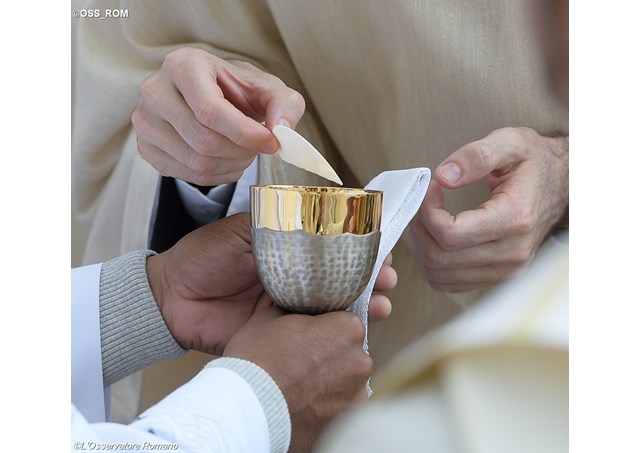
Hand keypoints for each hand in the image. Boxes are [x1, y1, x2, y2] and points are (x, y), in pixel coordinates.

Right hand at [131, 47, 304, 185]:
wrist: (212, 98)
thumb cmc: (237, 92)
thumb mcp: (268, 89)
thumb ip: (284, 104)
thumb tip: (281, 130)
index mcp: (183, 65)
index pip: (210, 110)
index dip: (245, 133)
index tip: (270, 143)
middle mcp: (155, 90)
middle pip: (203, 140)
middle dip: (240, 151)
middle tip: (257, 147)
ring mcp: (145, 121)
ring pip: (196, 162)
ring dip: (231, 165)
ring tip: (244, 152)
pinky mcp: (146, 147)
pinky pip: (187, 175)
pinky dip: (216, 175)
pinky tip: (227, 160)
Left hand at [147, 213, 396, 354]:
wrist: (171, 300)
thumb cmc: (202, 257)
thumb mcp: (240, 230)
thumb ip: (274, 219)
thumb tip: (315, 205)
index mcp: (287, 248)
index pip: (332, 243)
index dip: (359, 244)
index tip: (381, 246)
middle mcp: (296, 275)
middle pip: (343, 275)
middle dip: (371, 275)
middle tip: (389, 277)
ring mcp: (292, 305)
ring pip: (336, 303)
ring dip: (365, 302)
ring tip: (383, 301)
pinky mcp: (284, 332)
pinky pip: (316, 330)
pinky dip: (340, 328)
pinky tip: (363, 324)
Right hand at [223, 306, 371, 451]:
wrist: (247, 408)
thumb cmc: (258, 357)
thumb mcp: (270, 317)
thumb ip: (293, 309)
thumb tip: (294, 304)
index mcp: (348, 329)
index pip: (344, 321)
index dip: (324, 328)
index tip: (306, 336)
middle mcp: (361, 360)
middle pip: (348, 352)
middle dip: (329, 356)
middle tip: (299, 362)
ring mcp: (356, 393)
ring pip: (344, 381)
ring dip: (329, 382)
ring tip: (298, 386)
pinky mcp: (347, 420)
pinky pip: (339, 406)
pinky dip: (325, 405)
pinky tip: (302, 403)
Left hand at [409, 127, 567, 291]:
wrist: (563, 184)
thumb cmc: (534, 162)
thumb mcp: (510, 142)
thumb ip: (476, 156)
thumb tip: (444, 176)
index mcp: (515, 218)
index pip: (451, 234)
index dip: (427, 213)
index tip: (430, 189)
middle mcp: (513, 252)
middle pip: (440, 258)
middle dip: (419, 230)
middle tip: (421, 204)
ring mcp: (507, 269)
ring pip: (440, 274)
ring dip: (421, 247)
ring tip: (426, 218)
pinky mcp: (498, 276)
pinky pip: (448, 282)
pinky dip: (431, 263)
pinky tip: (434, 236)